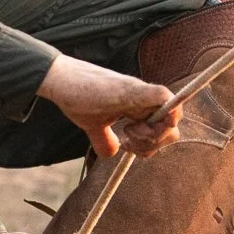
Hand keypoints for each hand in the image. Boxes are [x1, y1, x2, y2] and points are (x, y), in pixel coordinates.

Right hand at [37, 54, 181, 158]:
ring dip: (151, 136)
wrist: (61, 80)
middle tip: (128, 142)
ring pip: (172, 119)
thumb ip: (105, 139)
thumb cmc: (76, 98)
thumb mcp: (93, 125)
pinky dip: (159, 114)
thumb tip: (111, 154)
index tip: (129, 147)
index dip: (153, 144)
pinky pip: (165, 98)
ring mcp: (142, 93)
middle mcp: (145, 100)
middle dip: (154, 144)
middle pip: (173, 129)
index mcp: (139, 108)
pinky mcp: (135, 89)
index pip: (163, 130)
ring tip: (125, 133)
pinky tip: (130, 126)